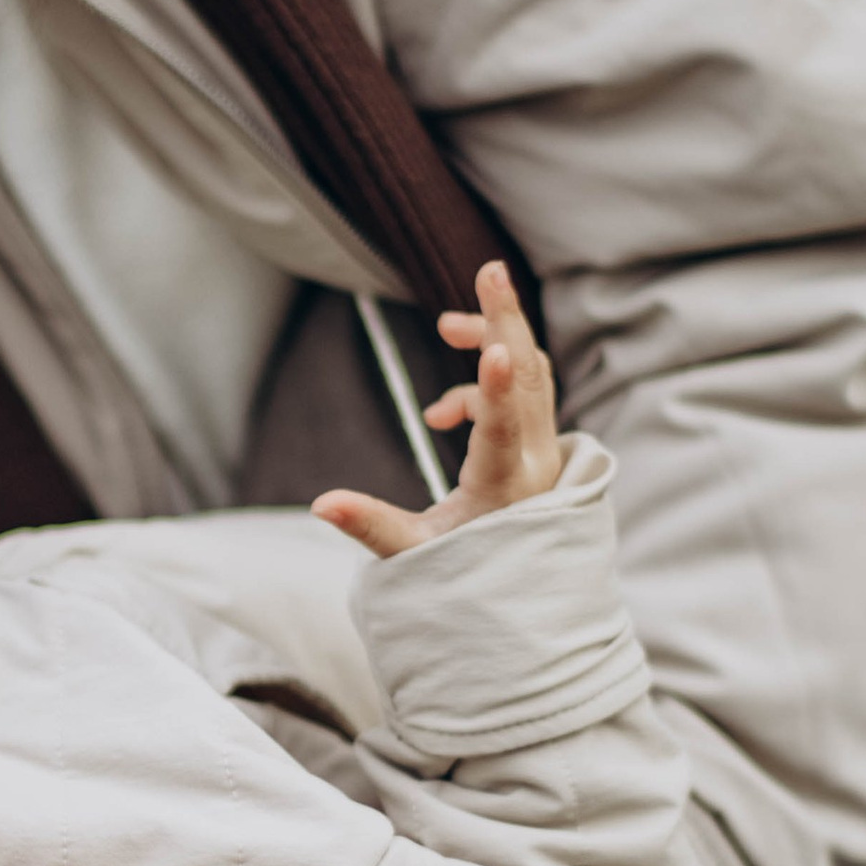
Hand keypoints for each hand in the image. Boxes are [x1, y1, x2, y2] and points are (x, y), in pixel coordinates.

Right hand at [314, 263, 563, 560]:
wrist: (528, 594)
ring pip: (532, 374)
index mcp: (505, 487)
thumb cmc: (470, 573)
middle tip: (491, 270)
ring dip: (496, 341)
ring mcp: (546, 449)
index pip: (504, 432)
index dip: (498, 390)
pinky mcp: (542, 442)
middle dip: (505, 322)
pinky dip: (487, 384)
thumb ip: (371, 525)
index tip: (495, 351)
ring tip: (447, 327)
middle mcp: (536, 461)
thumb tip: (319, 504)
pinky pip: (524, 391)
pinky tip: (438, 415)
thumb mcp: (416, 555)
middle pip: (530, 377)